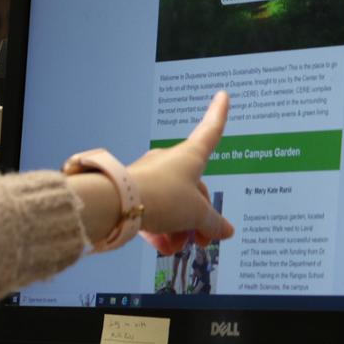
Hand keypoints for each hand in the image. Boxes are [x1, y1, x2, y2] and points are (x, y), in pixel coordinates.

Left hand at [129, 91, 234, 254]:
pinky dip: (158, 228)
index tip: (222, 95)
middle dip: (199, 219)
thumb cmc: (162, 198)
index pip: (210, 132)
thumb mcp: (196, 215)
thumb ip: (213, 223)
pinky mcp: (132, 190)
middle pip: (193, 190)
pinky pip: (152, 210)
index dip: (219, 115)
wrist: (118, 204)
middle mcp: (169, 162)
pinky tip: (160, 246)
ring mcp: (149, 175)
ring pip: (171, 204)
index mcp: (190, 156)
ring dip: (178, 229)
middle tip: (201, 242)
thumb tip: (226, 231)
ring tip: (175, 248)